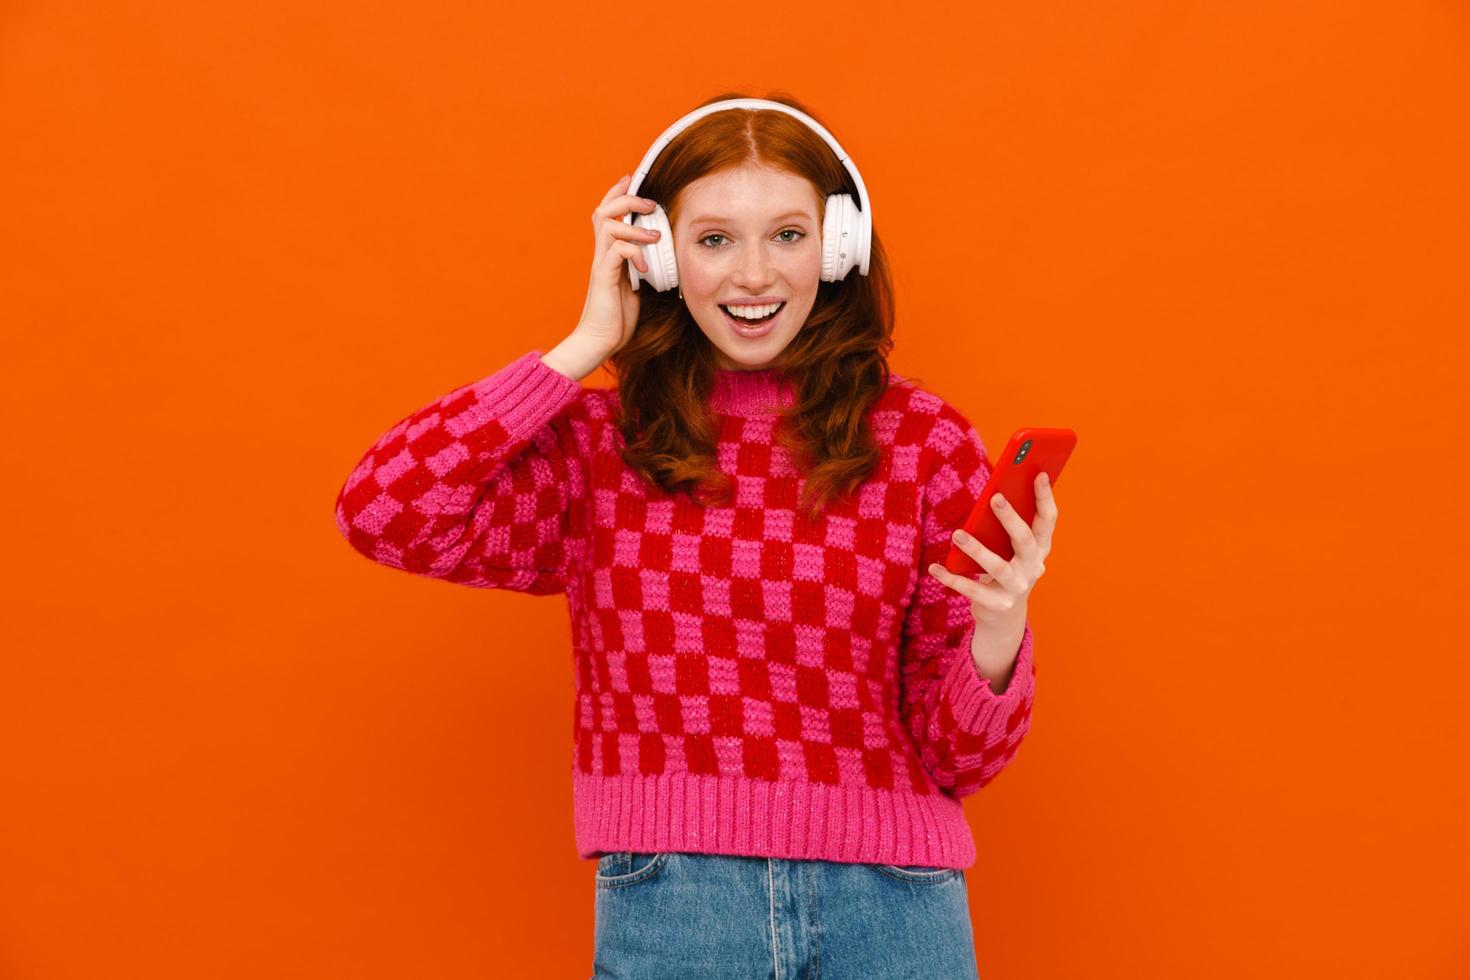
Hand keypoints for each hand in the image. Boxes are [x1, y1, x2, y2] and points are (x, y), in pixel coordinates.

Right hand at [573, 174, 661, 358]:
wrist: (599, 341)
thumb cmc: (617, 317)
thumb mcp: (636, 286)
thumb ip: (643, 266)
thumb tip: (662, 255)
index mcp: (608, 254)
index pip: (606, 214)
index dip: (616, 193)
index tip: (631, 180)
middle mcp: (601, 255)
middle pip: (604, 211)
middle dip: (626, 200)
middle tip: (649, 203)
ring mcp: (601, 265)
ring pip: (608, 226)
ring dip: (634, 225)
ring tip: (656, 235)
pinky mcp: (603, 277)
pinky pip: (616, 251)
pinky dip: (634, 252)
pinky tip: (647, 267)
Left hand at [926, 472, 1057, 683]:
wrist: (1003, 615)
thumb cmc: (1006, 568)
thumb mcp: (1010, 548)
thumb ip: (1006, 526)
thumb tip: (993, 495)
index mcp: (1040, 548)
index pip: (1048, 521)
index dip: (1044, 498)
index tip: (1037, 474)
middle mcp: (1033, 568)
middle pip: (1024, 540)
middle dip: (1011, 518)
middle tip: (994, 497)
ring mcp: (1017, 588)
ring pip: (997, 567)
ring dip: (976, 549)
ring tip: (957, 533)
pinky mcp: (997, 605)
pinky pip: (972, 590)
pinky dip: (951, 579)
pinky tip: (935, 568)